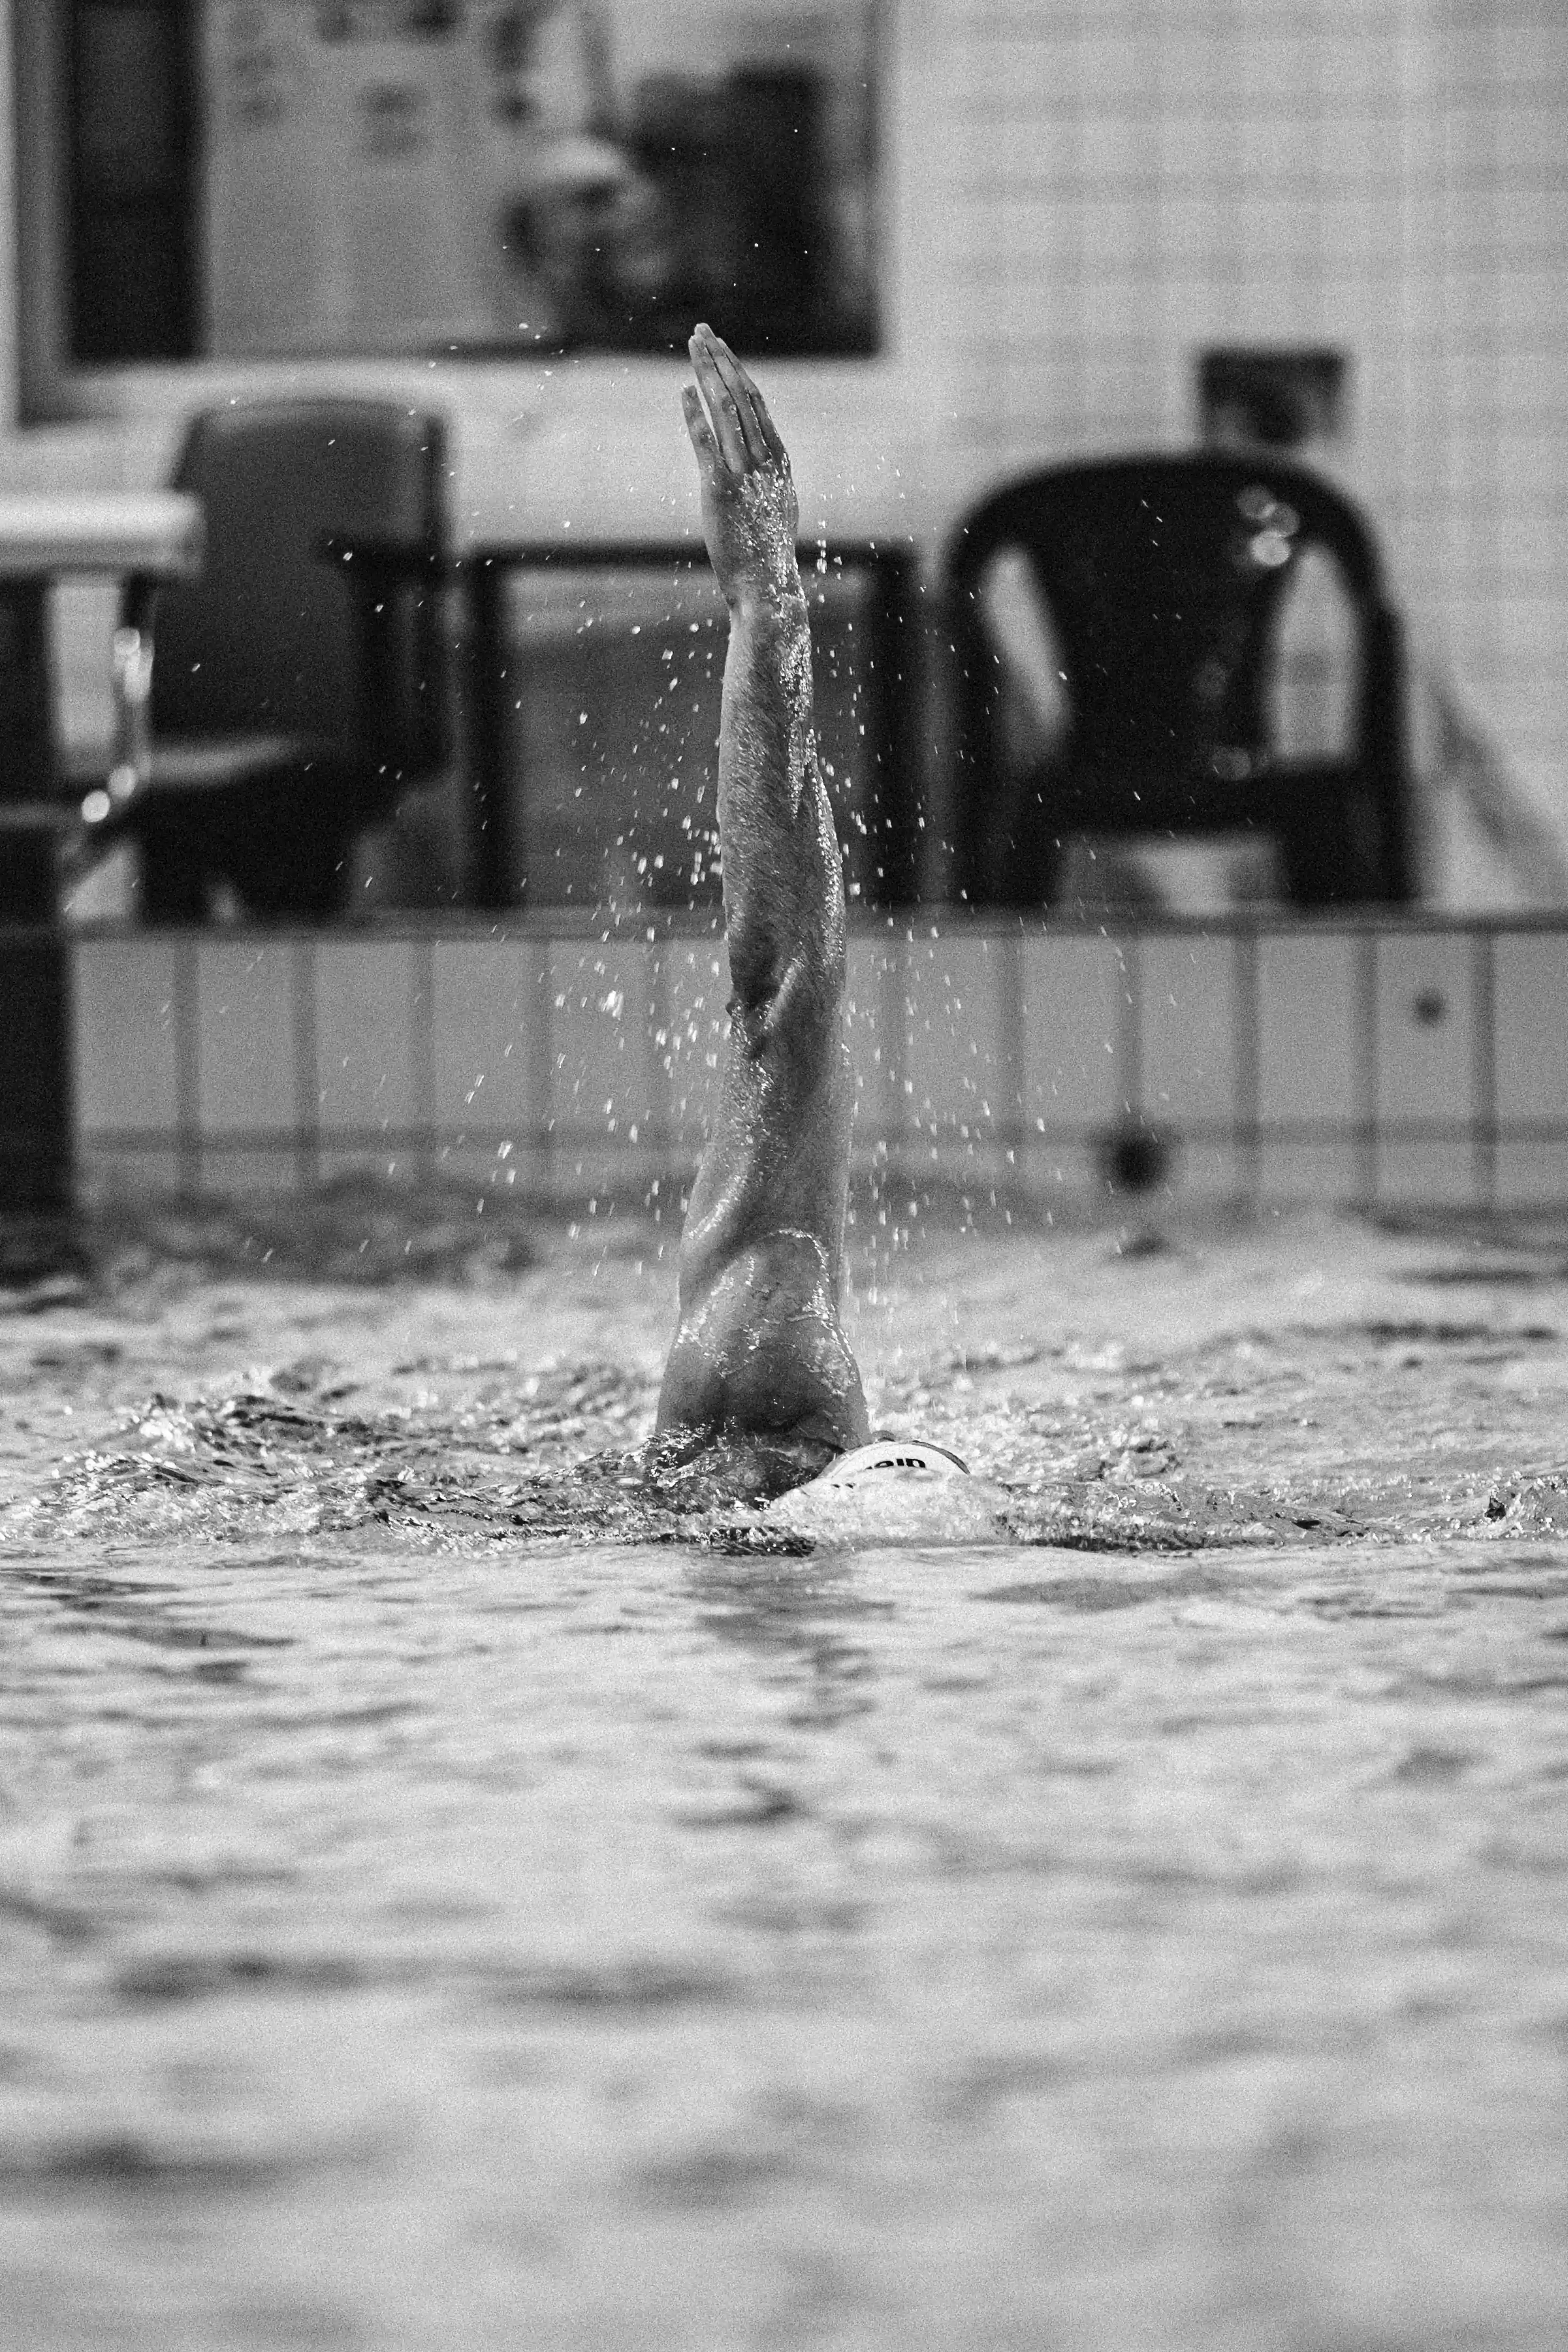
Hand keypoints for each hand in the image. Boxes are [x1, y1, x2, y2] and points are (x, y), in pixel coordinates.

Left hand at [682, 325, 801, 610]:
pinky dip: (695, 415)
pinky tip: (684, 391)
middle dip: (719, 361)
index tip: (721, 348)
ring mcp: (744, 474)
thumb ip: (768, 477)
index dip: (736, 371)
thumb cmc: (768, 553)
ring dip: (707, 375)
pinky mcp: (721, 491)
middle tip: (702, 331)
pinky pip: (707, 444)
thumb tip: (760, 460)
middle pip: (739, 397)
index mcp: (779, 461)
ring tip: (692, 347)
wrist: (767, 586)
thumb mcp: (777, 507)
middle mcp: (764, 460)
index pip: (756, 403)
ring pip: (725, 411)